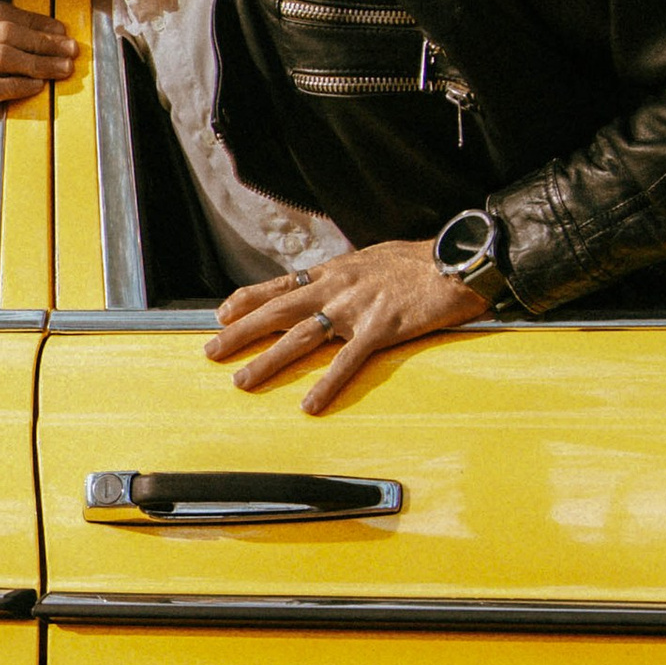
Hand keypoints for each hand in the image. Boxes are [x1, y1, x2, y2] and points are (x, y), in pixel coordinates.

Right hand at [0, 0, 77, 140]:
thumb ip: (9, 33)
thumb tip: (55, 28)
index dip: (32, 19)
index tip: (60, 30)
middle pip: (2, 32)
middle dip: (42, 41)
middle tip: (70, 50)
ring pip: (0, 57)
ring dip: (37, 62)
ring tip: (62, 69)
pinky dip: (19, 85)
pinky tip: (38, 86)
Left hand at [207, 240, 492, 414]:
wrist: (455, 260)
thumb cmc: (417, 260)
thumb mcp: (370, 259)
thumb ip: (346, 275)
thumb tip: (329, 281)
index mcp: (333, 271)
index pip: (279, 284)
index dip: (247, 299)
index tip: (221, 312)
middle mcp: (334, 288)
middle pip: (276, 311)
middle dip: (239, 331)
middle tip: (211, 351)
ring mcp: (354, 309)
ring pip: (300, 337)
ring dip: (268, 360)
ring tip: (242, 381)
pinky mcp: (379, 329)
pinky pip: (347, 362)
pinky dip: (327, 384)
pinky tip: (309, 405)